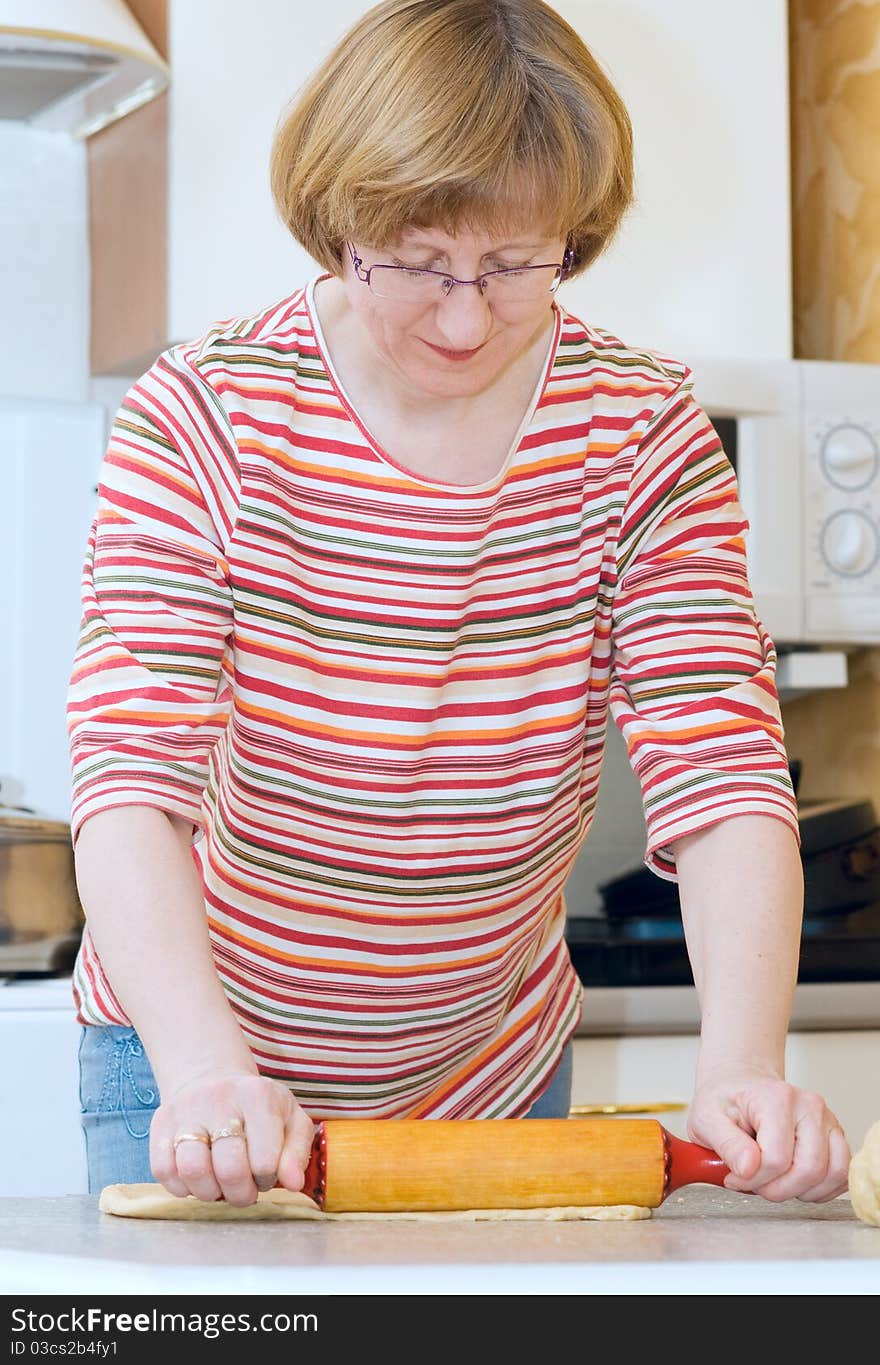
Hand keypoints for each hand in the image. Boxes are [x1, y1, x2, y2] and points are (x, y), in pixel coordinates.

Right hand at [149, 1069, 315, 1206]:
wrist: (212, 1079)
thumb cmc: (258, 1107)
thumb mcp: (290, 1119)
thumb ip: (297, 1152)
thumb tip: (294, 1184)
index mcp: (257, 1096)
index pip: (265, 1160)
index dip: (267, 1179)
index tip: (265, 1174)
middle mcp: (219, 1099)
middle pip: (229, 1169)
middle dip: (240, 1194)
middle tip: (244, 1190)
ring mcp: (186, 1111)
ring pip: (193, 1171)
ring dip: (210, 1193)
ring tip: (220, 1185)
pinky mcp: (160, 1125)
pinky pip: (164, 1172)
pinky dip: (182, 1187)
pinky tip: (198, 1178)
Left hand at [687, 1065, 850, 1202]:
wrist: (740, 1084)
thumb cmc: (725, 1101)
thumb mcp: (706, 1119)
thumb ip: (726, 1144)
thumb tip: (748, 1168)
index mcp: (776, 1097)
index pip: (776, 1158)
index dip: (754, 1179)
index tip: (735, 1176)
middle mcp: (808, 1105)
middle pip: (809, 1169)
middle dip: (778, 1190)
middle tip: (756, 1183)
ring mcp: (826, 1119)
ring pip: (831, 1174)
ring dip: (802, 1191)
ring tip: (775, 1181)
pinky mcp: (835, 1135)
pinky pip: (842, 1174)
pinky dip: (821, 1189)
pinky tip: (795, 1182)